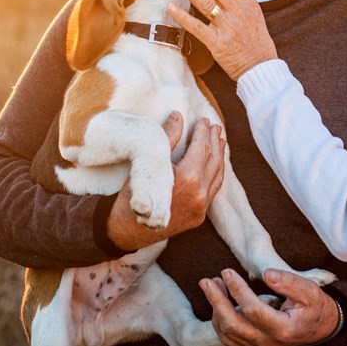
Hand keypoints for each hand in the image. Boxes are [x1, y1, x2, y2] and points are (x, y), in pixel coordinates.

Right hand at [106, 113, 225, 250]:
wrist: (126, 230)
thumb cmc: (134, 194)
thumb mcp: (149, 163)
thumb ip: (167, 138)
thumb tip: (177, 115)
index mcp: (188, 178)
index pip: (201, 147)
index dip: (202, 131)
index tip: (203, 119)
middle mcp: (199, 193)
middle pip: (213, 160)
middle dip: (214, 140)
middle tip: (215, 126)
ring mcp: (201, 207)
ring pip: (217, 175)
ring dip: (219, 156)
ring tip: (220, 141)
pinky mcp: (199, 216)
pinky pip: (213, 190)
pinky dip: (216, 174)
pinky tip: (215, 164)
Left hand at [168, 0, 278, 80]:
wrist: (261, 68)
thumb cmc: (257, 42)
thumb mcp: (255, 16)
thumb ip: (240, 0)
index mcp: (249, 4)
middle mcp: (238, 12)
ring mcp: (227, 27)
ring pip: (205, 3)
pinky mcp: (217, 43)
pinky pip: (197, 27)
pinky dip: (183, 17)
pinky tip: (171, 7)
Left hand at [200, 268, 340, 345]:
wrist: (321, 328)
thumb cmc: (315, 307)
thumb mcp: (310, 290)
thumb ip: (289, 282)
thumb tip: (266, 274)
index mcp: (283, 328)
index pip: (253, 310)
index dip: (237, 290)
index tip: (227, 272)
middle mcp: (269, 343)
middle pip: (233, 325)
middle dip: (216, 301)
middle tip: (206, 280)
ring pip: (228, 334)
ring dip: (216, 309)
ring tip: (212, 285)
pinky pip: (229, 339)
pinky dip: (220, 321)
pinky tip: (219, 302)